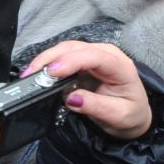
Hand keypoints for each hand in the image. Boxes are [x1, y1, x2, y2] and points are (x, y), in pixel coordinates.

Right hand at [23, 41, 150, 139]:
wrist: (133, 114)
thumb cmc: (129, 114)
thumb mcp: (117, 116)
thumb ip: (95, 106)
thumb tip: (71, 98)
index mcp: (120, 66)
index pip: (95, 57)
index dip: (71, 61)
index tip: (52, 72)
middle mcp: (106, 54)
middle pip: (75, 48)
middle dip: (51, 58)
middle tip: (32, 75)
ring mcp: (94, 55)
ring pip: (65, 48)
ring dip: (46, 59)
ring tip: (30, 75)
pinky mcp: (82, 60)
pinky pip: (62, 56)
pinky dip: (48, 63)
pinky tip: (37, 73)